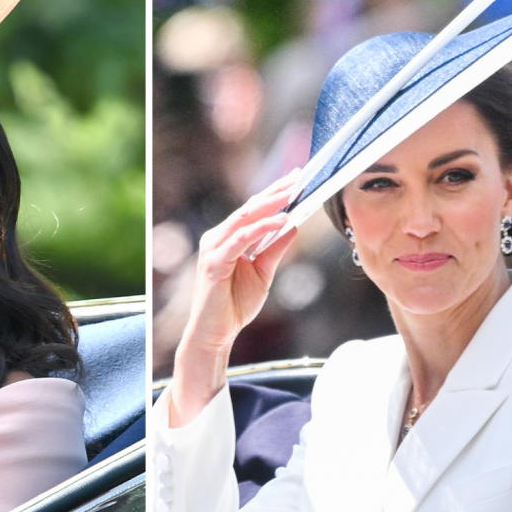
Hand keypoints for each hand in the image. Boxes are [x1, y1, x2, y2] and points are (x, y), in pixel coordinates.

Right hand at [169, 170, 298, 426]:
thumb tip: (292, 226)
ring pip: (244, 218)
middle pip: (249, 208)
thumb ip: (274, 249)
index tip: (297, 179)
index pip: (253, 211)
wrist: (215, 334)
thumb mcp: (263, 273)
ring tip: (294, 192)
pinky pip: (240, 239)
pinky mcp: (214, 263)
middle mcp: (217, 238)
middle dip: (275, 192)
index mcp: (228, 238)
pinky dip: (261, 228)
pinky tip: (280, 220)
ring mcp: (213, 249)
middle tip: (298, 177)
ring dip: (271, 203)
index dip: (274, 194)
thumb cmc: (233, 305)